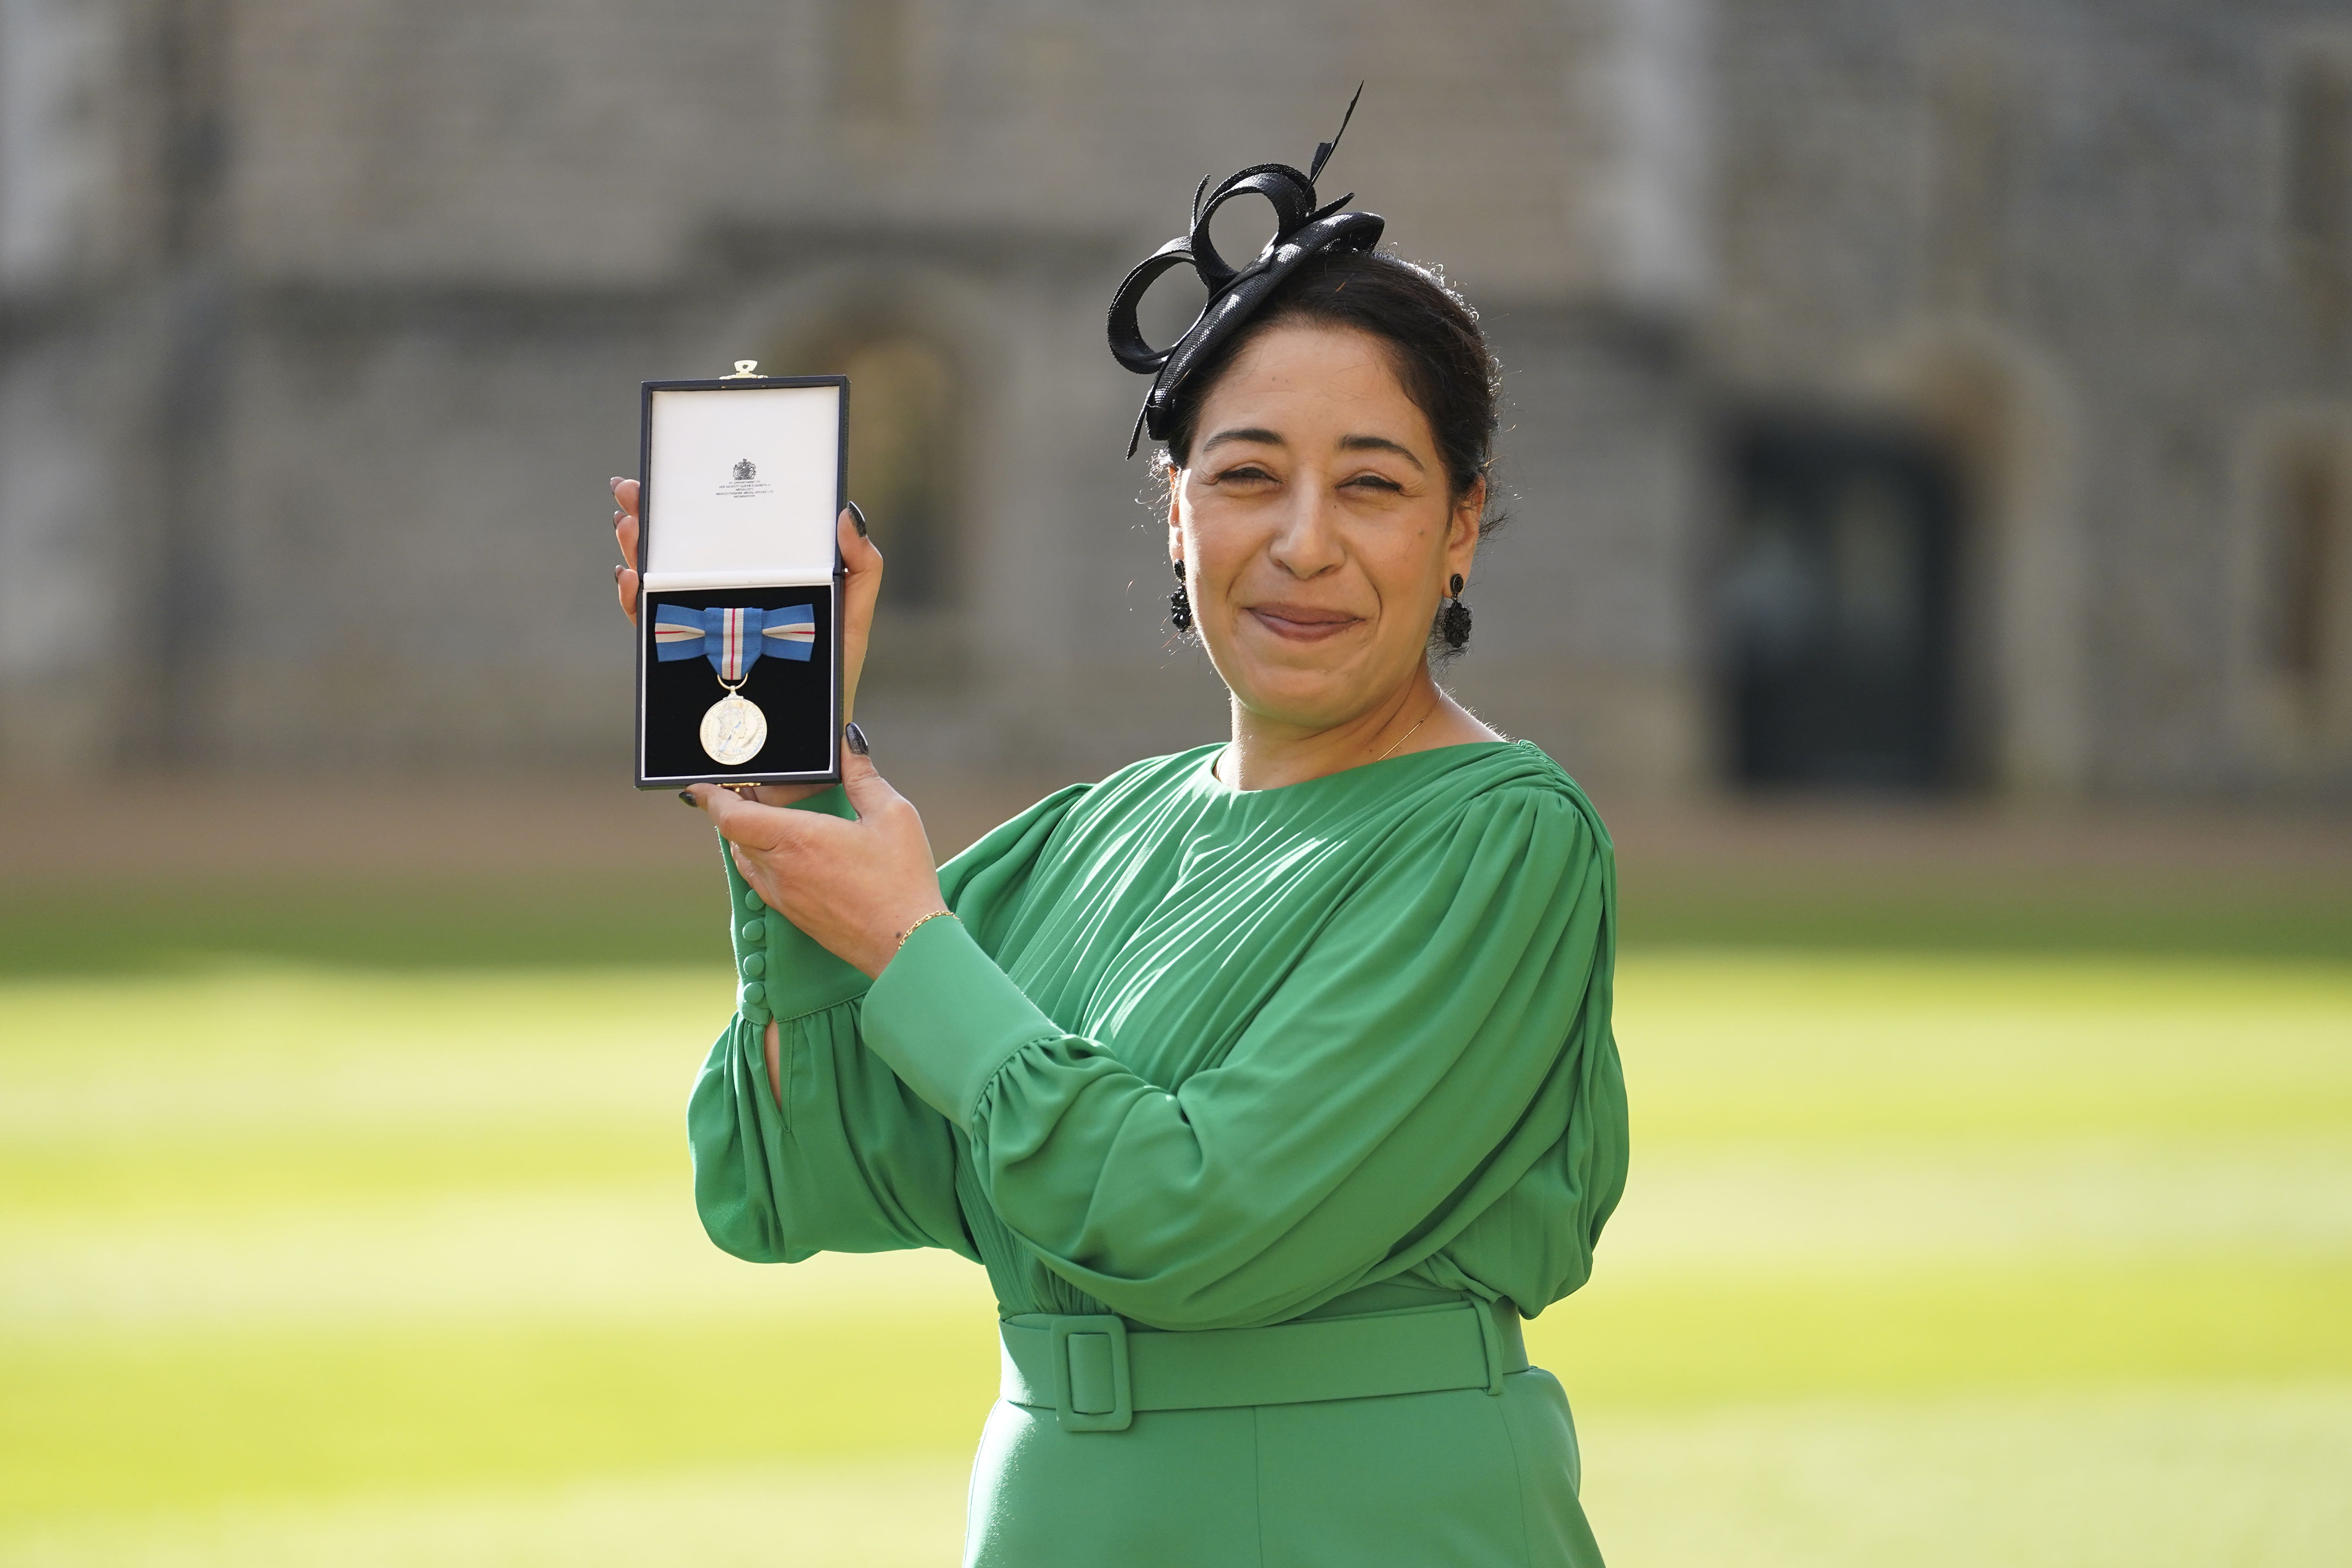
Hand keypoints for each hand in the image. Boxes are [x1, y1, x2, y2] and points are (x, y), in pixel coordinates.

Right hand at [614, 477, 883, 806]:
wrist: (808, 738)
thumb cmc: (832, 674)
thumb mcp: (853, 614)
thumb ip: (861, 566)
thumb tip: (849, 511)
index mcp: (758, 580)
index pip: (719, 533)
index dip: (693, 502)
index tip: (669, 475)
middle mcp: (723, 599)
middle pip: (678, 551)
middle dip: (649, 518)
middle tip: (631, 492)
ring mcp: (703, 627)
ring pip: (658, 582)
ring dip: (636, 552)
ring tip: (629, 528)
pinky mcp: (687, 660)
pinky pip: (652, 627)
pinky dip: (636, 602)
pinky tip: (634, 582)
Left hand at [687, 744, 945, 979]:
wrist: (905, 944)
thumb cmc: (901, 880)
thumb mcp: (892, 815)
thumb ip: (863, 776)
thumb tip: (849, 745)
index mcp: (797, 839)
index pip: (732, 817)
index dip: (710, 799)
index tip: (699, 788)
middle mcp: (780, 869)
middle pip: (735, 834)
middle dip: (734, 808)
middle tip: (750, 789)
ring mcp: (784, 896)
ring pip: (745, 858)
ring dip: (747, 835)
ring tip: (768, 816)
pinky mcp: (793, 914)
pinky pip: (760, 880)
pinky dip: (760, 858)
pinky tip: (787, 852)